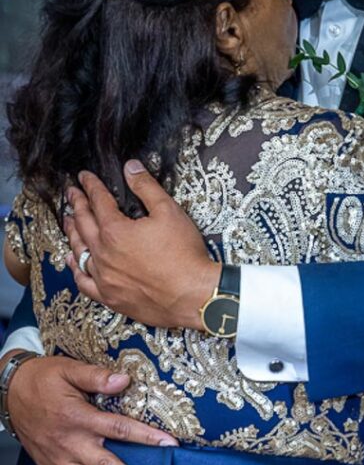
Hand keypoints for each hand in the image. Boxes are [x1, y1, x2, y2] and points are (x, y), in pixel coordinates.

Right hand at [5, 351, 178, 464]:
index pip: (119, 428)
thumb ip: (96, 377)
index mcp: (80, 417)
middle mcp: (70, 442)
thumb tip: (124, 379)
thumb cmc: (43, 379)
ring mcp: (58, 459)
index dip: (145, 436)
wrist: (8, 391)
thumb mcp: (69, 369)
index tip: (170, 446)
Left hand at [64, 161, 219, 328]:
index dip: (90, 186)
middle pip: (83, 224)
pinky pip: (84, 282)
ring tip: (69, 221)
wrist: (194, 295)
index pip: (98, 201)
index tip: (84, 177)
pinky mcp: (110, 297)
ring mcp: (104, 278)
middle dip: (77, 205)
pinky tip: (73, 261)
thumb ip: (147, 187)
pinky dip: (76, 269)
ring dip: (72, 233)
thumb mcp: (169, 212)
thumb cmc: (184, 256)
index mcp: (115, 231)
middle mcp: (104, 254)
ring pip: (79, 251)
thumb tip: (131, 168)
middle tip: (71, 193)